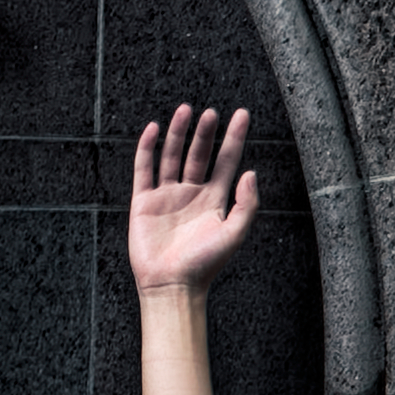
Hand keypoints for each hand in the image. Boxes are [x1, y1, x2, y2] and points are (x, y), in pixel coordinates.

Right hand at [126, 104, 260, 290]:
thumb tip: (250, 171)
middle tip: (211, 112)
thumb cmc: (206, 264)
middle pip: (200, 154)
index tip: (242, 115)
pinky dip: (148, 148)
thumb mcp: (234, 234)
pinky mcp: (144, 201)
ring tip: (186, 110)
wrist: (172, 284)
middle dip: (206, 132)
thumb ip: (246, 203)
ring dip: (179, 133)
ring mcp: (167, 196)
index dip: (235, 138)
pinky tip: (154, 129)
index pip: (227, 161)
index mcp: (216, 201)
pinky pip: (144, 168)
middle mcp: (192, 194)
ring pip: (173, 156)